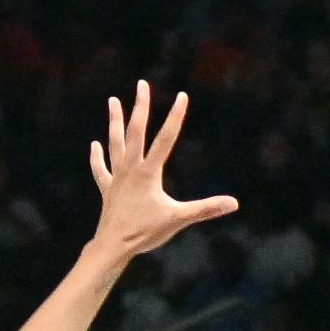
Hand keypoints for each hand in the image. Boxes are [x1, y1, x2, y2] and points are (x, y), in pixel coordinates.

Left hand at [83, 84, 235, 262]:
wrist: (113, 246)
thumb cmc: (145, 233)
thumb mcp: (179, 220)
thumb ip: (206, 209)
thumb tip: (234, 203)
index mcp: (149, 172)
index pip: (165, 138)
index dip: (175, 116)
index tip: (182, 95)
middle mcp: (131, 169)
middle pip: (135, 131)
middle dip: (140, 106)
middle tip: (142, 84)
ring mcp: (117, 178)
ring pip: (115, 143)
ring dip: (114, 121)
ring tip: (113, 101)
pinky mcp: (108, 189)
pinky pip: (101, 170)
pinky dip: (98, 157)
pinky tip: (95, 144)